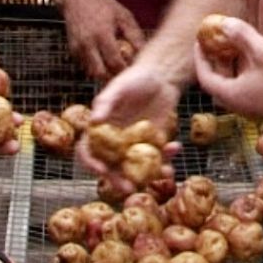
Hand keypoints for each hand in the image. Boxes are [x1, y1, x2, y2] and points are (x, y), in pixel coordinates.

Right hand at [60, 0, 145, 80]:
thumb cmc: (102, 4)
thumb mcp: (123, 16)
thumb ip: (134, 35)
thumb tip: (143, 53)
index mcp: (102, 34)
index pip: (115, 63)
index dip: (125, 70)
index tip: (133, 70)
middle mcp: (87, 44)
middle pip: (101, 73)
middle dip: (113, 77)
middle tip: (124, 73)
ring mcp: (77, 48)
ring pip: (92, 73)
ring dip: (104, 73)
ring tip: (115, 65)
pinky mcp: (72, 50)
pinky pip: (85, 66)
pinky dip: (96, 66)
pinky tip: (104, 58)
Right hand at [75, 61, 182, 187]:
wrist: (162, 75)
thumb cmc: (135, 77)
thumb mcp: (119, 87)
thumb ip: (105, 102)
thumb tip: (93, 122)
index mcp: (101, 128)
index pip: (88, 150)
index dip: (91, 162)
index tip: (102, 170)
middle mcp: (115, 140)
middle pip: (111, 166)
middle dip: (118, 179)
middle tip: (128, 187)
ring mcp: (134, 144)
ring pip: (136, 168)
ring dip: (148, 174)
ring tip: (162, 172)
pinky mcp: (153, 144)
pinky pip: (157, 158)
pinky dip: (166, 158)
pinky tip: (175, 149)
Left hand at [192, 17, 262, 127]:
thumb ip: (241, 35)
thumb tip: (223, 23)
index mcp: (232, 95)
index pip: (205, 76)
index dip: (200, 57)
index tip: (199, 40)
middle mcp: (241, 105)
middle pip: (219, 80)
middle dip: (217, 59)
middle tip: (217, 40)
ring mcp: (256, 106)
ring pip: (236, 82)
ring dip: (234, 62)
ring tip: (237, 42)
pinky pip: (251, 85)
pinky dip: (249, 68)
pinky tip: (259, 53)